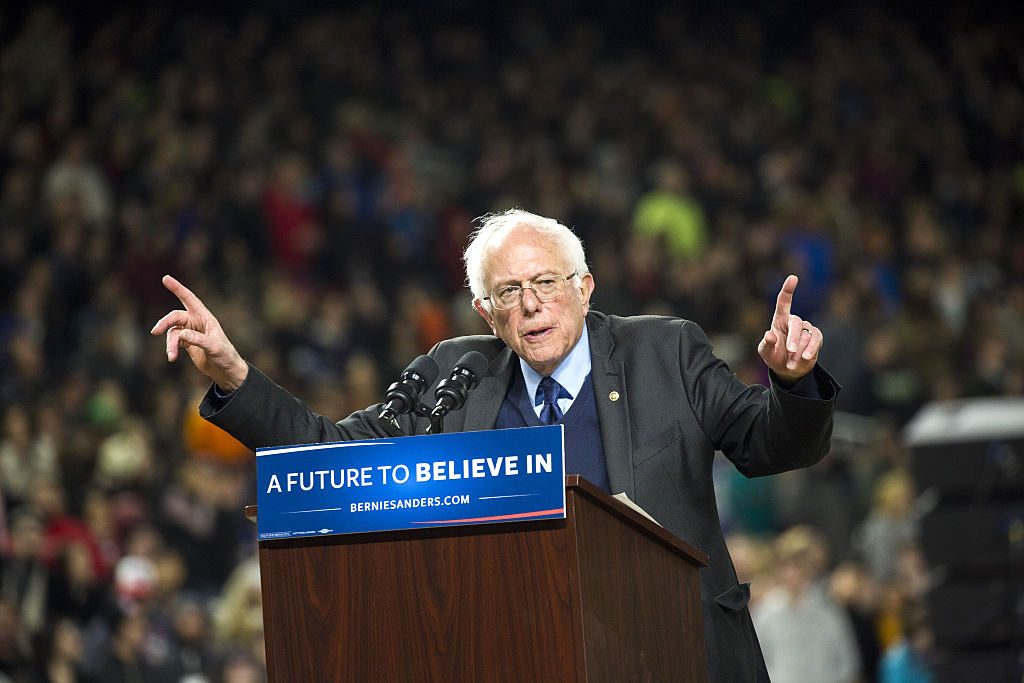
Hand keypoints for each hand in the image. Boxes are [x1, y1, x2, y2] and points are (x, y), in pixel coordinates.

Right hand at [150, 275, 248, 390]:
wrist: (226, 370)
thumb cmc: (225, 356)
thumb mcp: (214, 347)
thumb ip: (198, 339)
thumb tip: (181, 333)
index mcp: (205, 318)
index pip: (190, 299)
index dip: (178, 288)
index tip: (165, 278)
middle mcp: (197, 322)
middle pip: (175, 317)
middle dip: (165, 323)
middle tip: (155, 332)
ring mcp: (191, 332)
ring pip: (173, 332)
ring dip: (169, 344)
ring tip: (171, 357)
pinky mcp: (188, 342)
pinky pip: (174, 341)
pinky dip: (171, 348)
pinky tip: (172, 357)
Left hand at [757, 275, 821, 382]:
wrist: (788, 370)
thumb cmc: (774, 356)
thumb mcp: (765, 352)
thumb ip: (766, 344)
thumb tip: (769, 335)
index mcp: (779, 320)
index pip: (783, 302)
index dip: (788, 290)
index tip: (793, 278)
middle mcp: (793, 321)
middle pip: (795, 322)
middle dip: (793, 338)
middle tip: (790, 351)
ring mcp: (806, 328)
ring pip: (806, 334)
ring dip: (799, 350)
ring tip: (791, 364)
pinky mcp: (816, 337)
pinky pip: (816, 340)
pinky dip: (811, 349)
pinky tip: (805, 358)